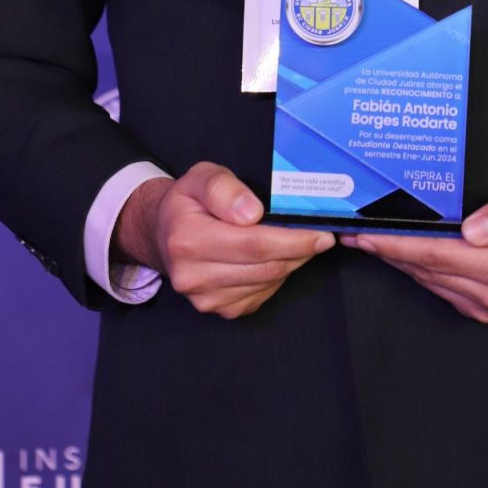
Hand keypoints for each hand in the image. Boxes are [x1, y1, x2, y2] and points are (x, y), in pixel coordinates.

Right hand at [113, 162, 333, 317]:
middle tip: (322, 235)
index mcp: (187, 240)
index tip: (321, 232)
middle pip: (265, 266)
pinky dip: (278, 275)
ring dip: (292, 262)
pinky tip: (277, 256)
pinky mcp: (221, 310)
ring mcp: (207, 299)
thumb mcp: (201, 177)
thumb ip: (224, 189)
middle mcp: (193, 276)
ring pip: (269, 282)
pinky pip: (263, 293)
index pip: (253, 244)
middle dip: (300, 250)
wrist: (165, 234)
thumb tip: (251, 213)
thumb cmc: (189, 202)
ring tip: (300, 241)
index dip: (293, 240)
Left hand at [341, 181, 487, 322]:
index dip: (395, 243)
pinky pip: (440, 288)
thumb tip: (474, 230)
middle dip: (385, 251)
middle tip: (349, 233)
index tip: (363, 234)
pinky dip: (417, 270)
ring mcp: (486, 305)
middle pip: (424, 269)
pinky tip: (400, 253)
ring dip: (396, 261)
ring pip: (428, 281)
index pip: (434, 253)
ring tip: (365, 241)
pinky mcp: (483, 308)